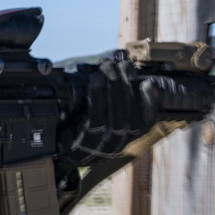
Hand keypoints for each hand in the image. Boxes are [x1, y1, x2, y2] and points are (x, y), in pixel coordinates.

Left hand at [59, 58, 213, 168]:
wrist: (63, 150)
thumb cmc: (86, 128)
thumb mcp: (108, 117)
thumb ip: (122, 102)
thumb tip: (142, 83)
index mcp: (127, 138)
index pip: (146, 121)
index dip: (150, 103)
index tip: (147, 83)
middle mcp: (120, 143)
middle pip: (131, 114)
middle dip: (128, 84)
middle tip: (122, 65)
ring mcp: (105, 144)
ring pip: (117, 115)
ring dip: (114, 86)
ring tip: (109, 67)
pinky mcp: (88, 141)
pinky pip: (97, 117)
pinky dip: (98, 95)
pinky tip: (97, 79)